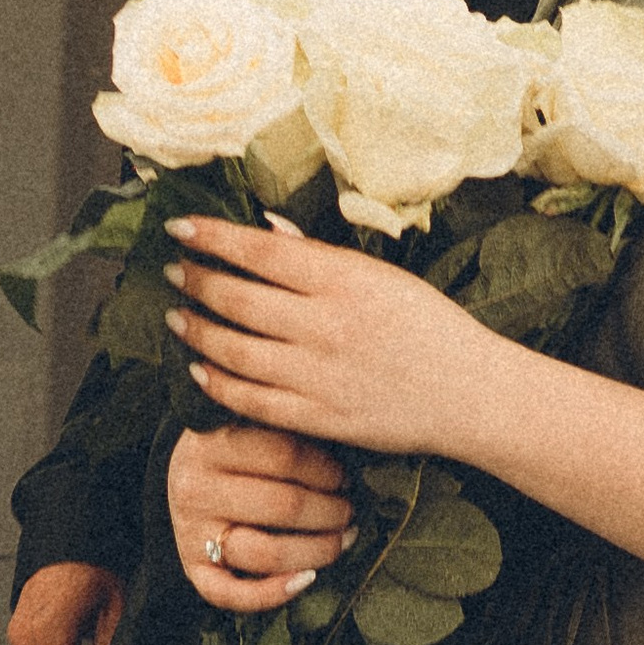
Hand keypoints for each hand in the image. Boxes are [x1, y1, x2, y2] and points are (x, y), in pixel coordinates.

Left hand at [165, 216, 495, 459]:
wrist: (470, 394)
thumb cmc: (430, 327)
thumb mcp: (383, 275)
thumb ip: (320, 255)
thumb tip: (266, 228)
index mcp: (344, 280)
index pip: (260, 249)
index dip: (212, 236)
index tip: (180, 226)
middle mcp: (325, 326)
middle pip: (238, 299)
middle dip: (196, 281)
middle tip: (172, 271)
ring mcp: (319, 375)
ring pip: (235, 350)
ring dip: (196, 330)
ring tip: (175, 316)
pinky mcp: (319, 417)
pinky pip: (251, 401)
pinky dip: (217, 384)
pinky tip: (198, 368)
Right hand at [169, 425, 355, 614]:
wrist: (184, 476)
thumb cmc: (233, 450)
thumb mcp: (248, 423)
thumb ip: (284, 429)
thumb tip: (348, 453)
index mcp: (210, 444)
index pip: (285, 455)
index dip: (327, 469)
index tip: (345, 477)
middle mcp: (195, 489)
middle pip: (284, 506)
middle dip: (331, 512)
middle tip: (349, 510)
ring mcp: (191, 532)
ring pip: (267, 552)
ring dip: (318, 550)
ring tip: (343, 539)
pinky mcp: (192, 568)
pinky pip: (231, 594)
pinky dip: (273, 594)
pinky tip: (307, 579)